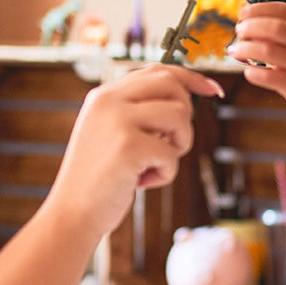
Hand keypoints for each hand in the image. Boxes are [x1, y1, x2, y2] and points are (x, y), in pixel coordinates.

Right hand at [46, 64, 223, 240]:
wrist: (73, 213)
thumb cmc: (100, 180)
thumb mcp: (112, 135)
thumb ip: (138, 114)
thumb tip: (185, 100)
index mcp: (104, 95)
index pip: (157, 71)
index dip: (190, 79)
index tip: (212, 90)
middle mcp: (109, 100)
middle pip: (172, 86)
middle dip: (184, 117)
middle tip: (170, 145)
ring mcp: (117, 120)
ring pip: (179, 117)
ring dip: (178, 146)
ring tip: (155, 165)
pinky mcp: (128, 146)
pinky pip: (171, 154)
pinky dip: (165, 174)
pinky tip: (141, 183)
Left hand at [230, 3, 285, 117]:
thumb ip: (281, 33)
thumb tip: (246, 24)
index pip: (282, 10)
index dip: (259, 9)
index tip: (243, 13)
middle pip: (274, 27)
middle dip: (250, 26)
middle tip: (238, 31)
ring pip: (268, 50)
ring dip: (245, 48)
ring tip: (234, 51)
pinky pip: (268, 77)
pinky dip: (253, 73)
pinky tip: (248, 72)